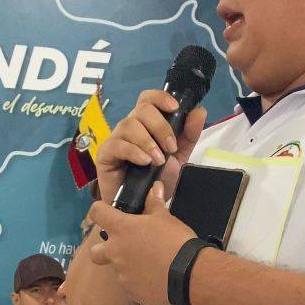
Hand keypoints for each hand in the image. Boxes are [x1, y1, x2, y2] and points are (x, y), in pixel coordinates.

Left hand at [89, 183, 198, 304]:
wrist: (189, 275)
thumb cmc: (176, 241)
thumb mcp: (166, 218)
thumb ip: (155, 203)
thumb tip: (155, 187)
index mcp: (121, 229)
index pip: (97, 213)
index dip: (99, 210)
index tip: (106, 212)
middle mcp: (115, 252)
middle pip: (95, 252)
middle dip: (103, 249)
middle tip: (122, 247)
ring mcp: (122, 275)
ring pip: (117, 269)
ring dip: (128, 265)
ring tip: (150, 264)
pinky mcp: (132, 292)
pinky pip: (131, 285)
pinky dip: (139, 281)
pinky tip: (155, 278)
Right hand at [95, 88, 206, 204]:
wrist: (143, 206)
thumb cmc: (157, 179)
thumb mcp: (179, 156)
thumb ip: (189, 134)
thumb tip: (199, 111)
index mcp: (147, 122)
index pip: (149, 98)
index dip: (161, 97)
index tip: (175, 108)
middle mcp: (130, 126)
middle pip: (141, 109)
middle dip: (160, 126)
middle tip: (170, 148)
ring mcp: (116, 139)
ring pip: (129, 125)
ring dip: (148, 141)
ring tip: (158, 160)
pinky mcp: (105, 154)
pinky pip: (118, 145)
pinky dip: (134, 152)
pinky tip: (144, 162)